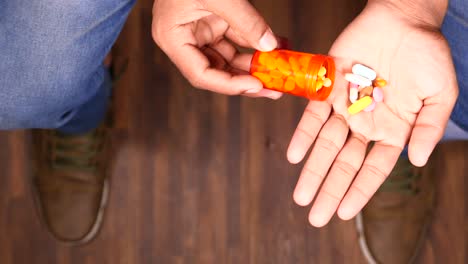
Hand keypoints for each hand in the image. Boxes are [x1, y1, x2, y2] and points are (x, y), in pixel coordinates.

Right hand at [152, 0, 281, 98]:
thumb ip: (245, 22)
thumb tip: (270, 46)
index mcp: (173, 38)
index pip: (200, 74)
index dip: (228, 85)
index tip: (256, 85)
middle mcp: (185, 40)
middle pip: (217, 71)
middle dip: (247, 80)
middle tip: (274, 88)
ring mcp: (201, 31)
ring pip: (230, 58)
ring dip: (256, 65)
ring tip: (281, 69)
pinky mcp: (215, 22)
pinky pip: (238, 39)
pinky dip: (257, 43)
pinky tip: (278, 46)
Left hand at [287, 1, 457, 225]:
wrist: (403, 20)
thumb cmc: (426, 56)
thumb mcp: (440, 94)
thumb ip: (429, 128)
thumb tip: (420, 160)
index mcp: (392, 131)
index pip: (373, 169)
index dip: (359, 191)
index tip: (344, 213)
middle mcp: (365, 124)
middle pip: (345, 165)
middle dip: (330, 190)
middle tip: (315, 217)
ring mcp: (345, 108)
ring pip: (325, 146)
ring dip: (313, 171)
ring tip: (301, 197)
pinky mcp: (329, 88)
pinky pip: (313, 115)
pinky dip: (304, 134)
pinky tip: (295, 156)